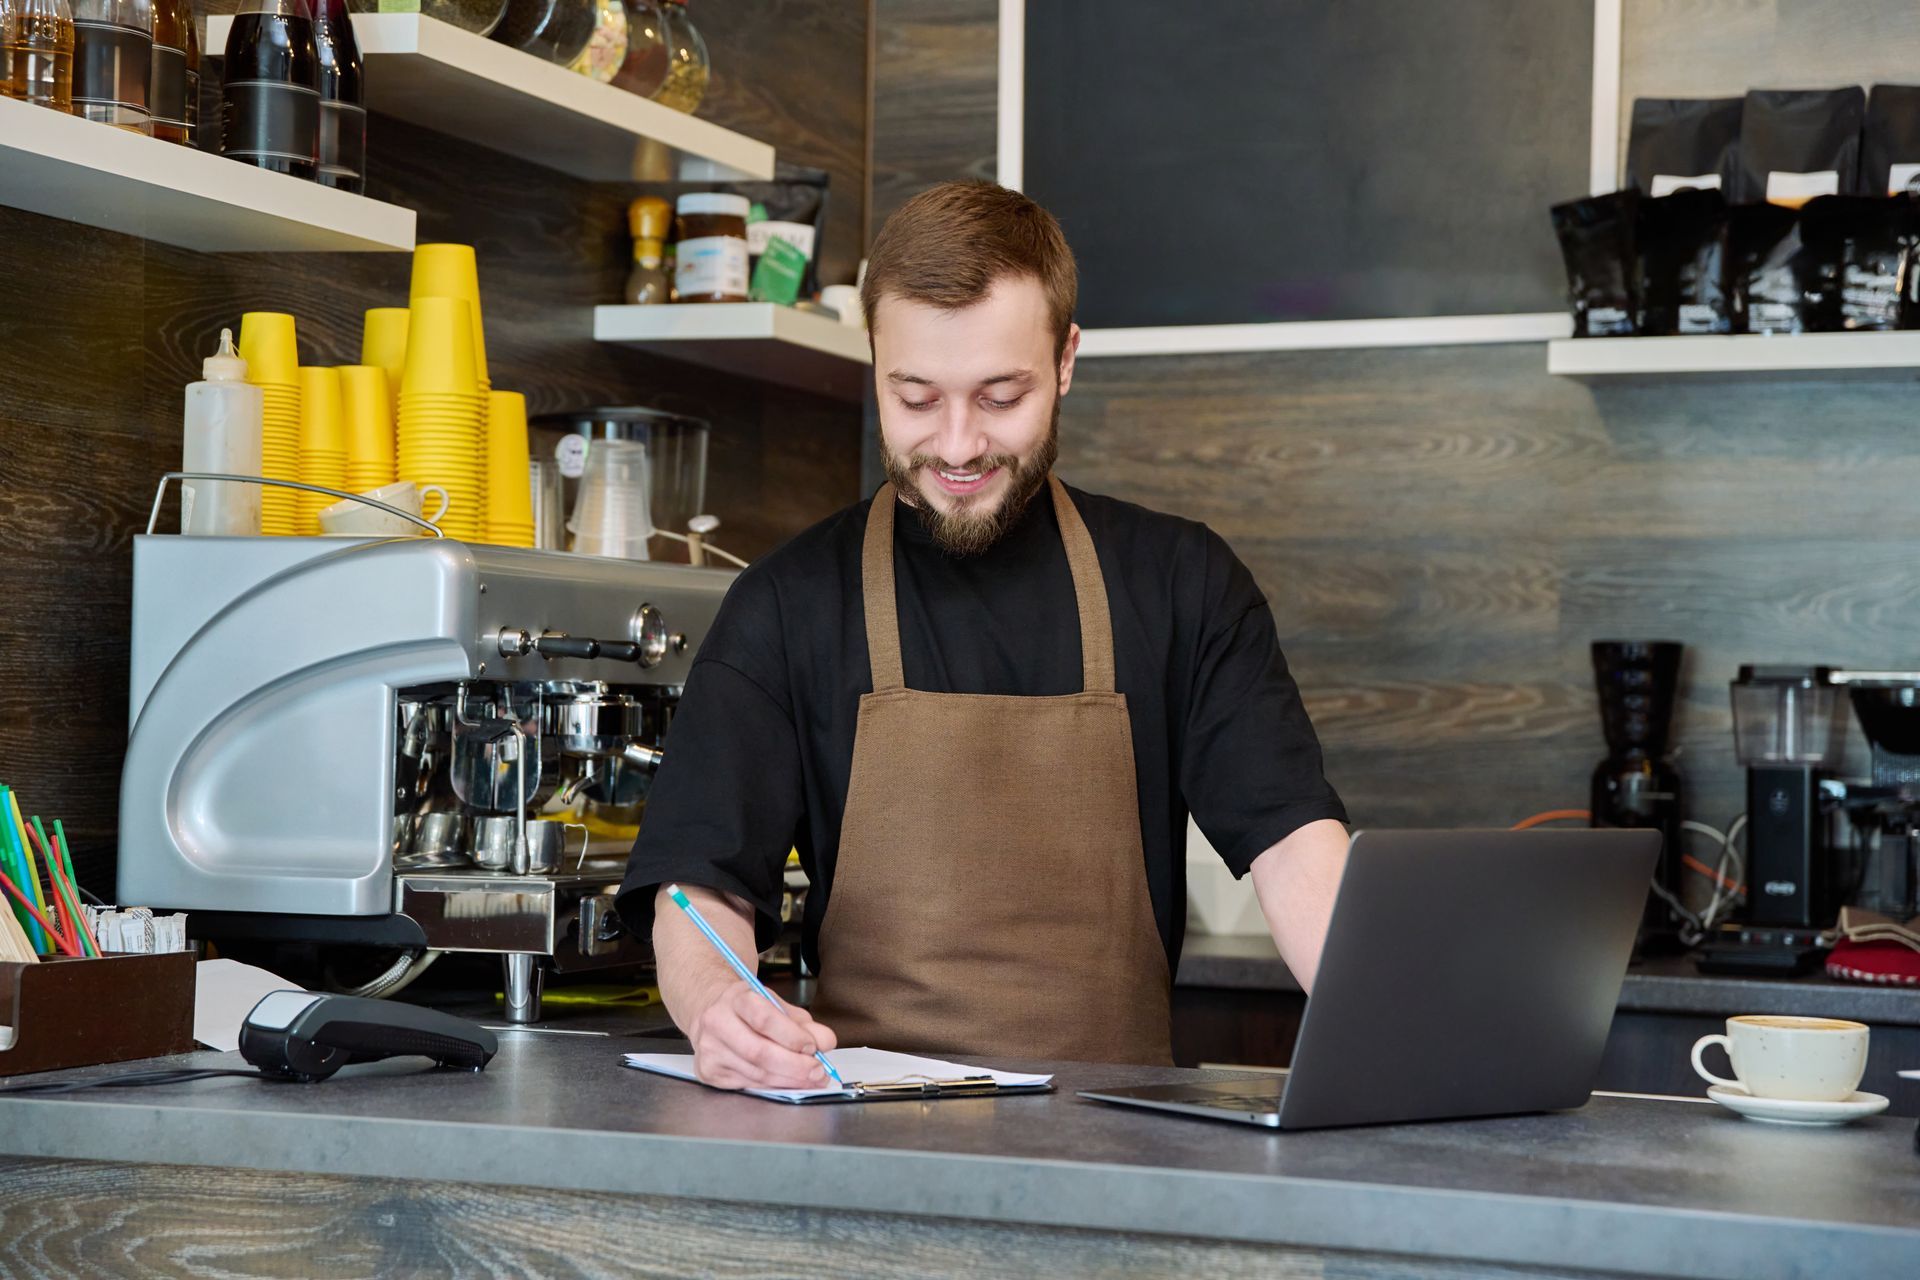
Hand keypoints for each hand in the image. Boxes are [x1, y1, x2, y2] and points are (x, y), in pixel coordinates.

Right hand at [686, 982, 837, 1089]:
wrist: (710, 1012)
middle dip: (794, 1066)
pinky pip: (748, 1084)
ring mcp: (710, 1049)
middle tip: (818, 1072)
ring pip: (755, 1073)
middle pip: (759, 1051)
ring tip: (810, 1080)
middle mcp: (717, 1022)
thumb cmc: (748, 1009)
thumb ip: (803, 1024)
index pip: (764, 1019)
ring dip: (788, 1080)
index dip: (792, 1036)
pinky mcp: (709, 1071)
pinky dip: (773, 1086)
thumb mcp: (777, 1006)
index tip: (813, 1047)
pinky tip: (788, 1083)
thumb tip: (826, 1042)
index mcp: (736, 998)